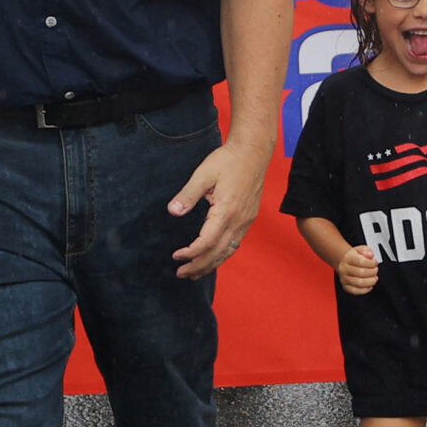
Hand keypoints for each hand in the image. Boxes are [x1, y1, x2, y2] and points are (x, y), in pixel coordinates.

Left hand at [169, 138, 269, 280]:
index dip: (190, 253)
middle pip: (217, 253)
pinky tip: (214, 257)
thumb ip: (188, 195)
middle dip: (198, 266)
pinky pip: (235, 244)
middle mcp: (238, 221)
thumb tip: (173, 212)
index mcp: (226, 212)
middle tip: (181, 274)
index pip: (206, 243)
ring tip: (195, 274)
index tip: (176, 257)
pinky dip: (222, 255)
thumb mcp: (203, 174)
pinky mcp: (248, 218)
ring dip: (211, 264)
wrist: (253, 152)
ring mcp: (245, 221)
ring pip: (228, 251)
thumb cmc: (228, 160)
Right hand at [335, 244, 378, 295]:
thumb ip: (366, 250)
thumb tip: (370, 254)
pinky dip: (365, 289)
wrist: (346, 263)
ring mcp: (344, 279)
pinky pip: (356, 291)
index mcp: (348, 258)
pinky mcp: (346, 287)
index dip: (371, 263)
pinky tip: (369, 285)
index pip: (361, 262)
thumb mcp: (361, 249)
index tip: (375, 262)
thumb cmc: (355, 257)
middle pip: (361, 273)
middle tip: (375, 270)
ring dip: (371, 281)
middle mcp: (344, 269)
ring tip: (374, 278)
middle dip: (372, 272)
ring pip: (359, 283)